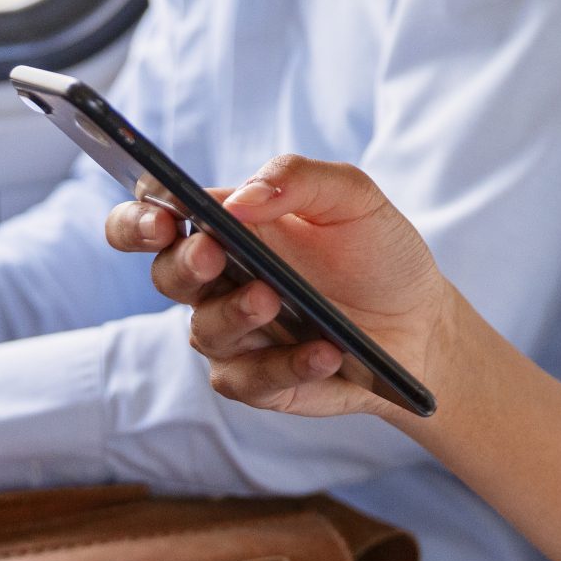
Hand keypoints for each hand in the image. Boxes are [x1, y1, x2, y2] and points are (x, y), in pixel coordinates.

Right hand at [104, 156, 459, 420]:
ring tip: (273, 299)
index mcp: (226, 226)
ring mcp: (235, 334)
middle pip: (166, 275)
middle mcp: (217, 281)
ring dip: (236, 313)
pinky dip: (289, 365)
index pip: (154, 219)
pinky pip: (253, 378)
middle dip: (184, 264)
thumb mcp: (352, 197)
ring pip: (206, 330)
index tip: (162, 219)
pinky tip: (324, 351)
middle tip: (214, 255)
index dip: (139, 220)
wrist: (421, 319)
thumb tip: (240, 201)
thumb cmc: (376, 251)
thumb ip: (295, 179)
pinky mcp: (259, 381)